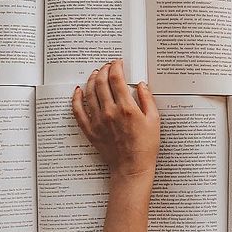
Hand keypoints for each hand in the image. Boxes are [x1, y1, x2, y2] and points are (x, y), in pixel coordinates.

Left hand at [72, 60, 159, 179]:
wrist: (132, 167)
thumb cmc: (146, 146)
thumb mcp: (154, 121)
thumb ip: (147, 100)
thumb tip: (141, 85)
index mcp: (127, 108)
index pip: (117, 79)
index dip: (116, 67)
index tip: (118, 63)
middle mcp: (110, 112)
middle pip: (101, 82)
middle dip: (104, 69)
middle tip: (108, 66)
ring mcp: (98, 120)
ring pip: (89, 92)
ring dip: (91, 79)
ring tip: (96, 74)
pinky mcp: (90, 130)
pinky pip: (78, 110)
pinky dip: (76, 98)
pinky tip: (78, 91)